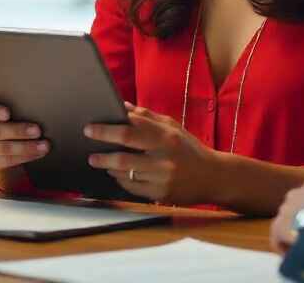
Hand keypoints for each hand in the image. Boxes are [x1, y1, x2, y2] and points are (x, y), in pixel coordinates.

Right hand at [0, 93, 48, 189]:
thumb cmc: (5, 107)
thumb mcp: (2, 99)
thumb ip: (10, 98)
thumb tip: (33, 100)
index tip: (7, 113)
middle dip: (17, 131)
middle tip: (37, 130)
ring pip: (2, 148)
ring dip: (26, 147)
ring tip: (44, 145)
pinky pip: (6, 161)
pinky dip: (24, 156)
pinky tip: (37, 153)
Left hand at [84, 103, 219, 204]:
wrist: (213, 177)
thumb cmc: (189, 148)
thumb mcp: (172, 127)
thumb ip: (147, 117)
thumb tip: (123, 106)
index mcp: (166, 137)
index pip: (130, 130)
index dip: (106, 129)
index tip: (90, 128)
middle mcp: (164, 158)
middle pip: (124, 156)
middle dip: (102, 154)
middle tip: (90, 153)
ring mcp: (162, 179)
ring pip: (125, 174)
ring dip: (109, 168)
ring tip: (101, 161)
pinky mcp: (161, 195)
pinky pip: (133, 188)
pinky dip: (121, 180)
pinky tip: (117, 174)